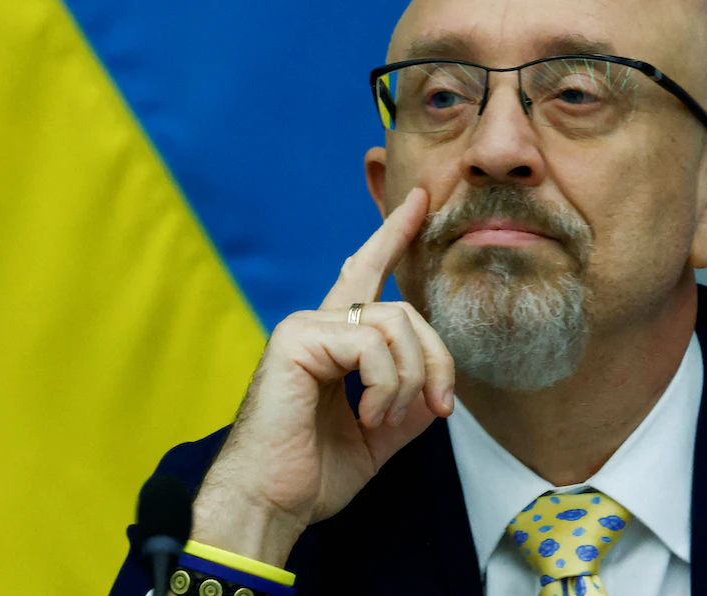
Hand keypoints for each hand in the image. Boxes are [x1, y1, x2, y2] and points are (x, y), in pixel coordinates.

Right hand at [189, 188, 455, 566]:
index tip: (417, 202)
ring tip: (382, 421)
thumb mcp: (377, 437)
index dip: (392, 237)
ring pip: (395, 324)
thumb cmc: (310, 476)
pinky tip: (366, 417)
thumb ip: (407, 404)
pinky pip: (371, 344)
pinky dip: (385, 387)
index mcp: (331, 343)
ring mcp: (303, 327)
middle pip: (404, 310)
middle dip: (436, 360)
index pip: (365, 277)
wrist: (269, 504)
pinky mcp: (297, 339)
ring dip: (408, 381)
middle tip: (438, 408)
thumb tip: (436, 388)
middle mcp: (316, 325)